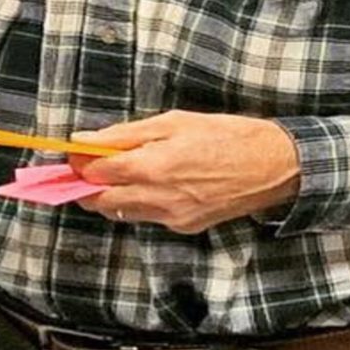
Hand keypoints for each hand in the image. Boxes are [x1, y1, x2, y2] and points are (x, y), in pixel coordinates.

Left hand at [74, 112, 301, 232]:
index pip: (96, 172)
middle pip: (99, 200)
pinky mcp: (184, 227)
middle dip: (86, 185)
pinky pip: (148, 218)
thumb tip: (85, 139)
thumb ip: (125, 134)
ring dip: (111, 195)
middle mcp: (158, 198)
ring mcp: (171, 217)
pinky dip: (140, 203)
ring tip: (120, 174)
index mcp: (153, 166)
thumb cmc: (227, 135)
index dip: (79, 163)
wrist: (274, 165)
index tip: (75, 154)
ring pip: (121, 212)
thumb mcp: (174, 122)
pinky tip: (153, 185)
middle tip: (87, 169)